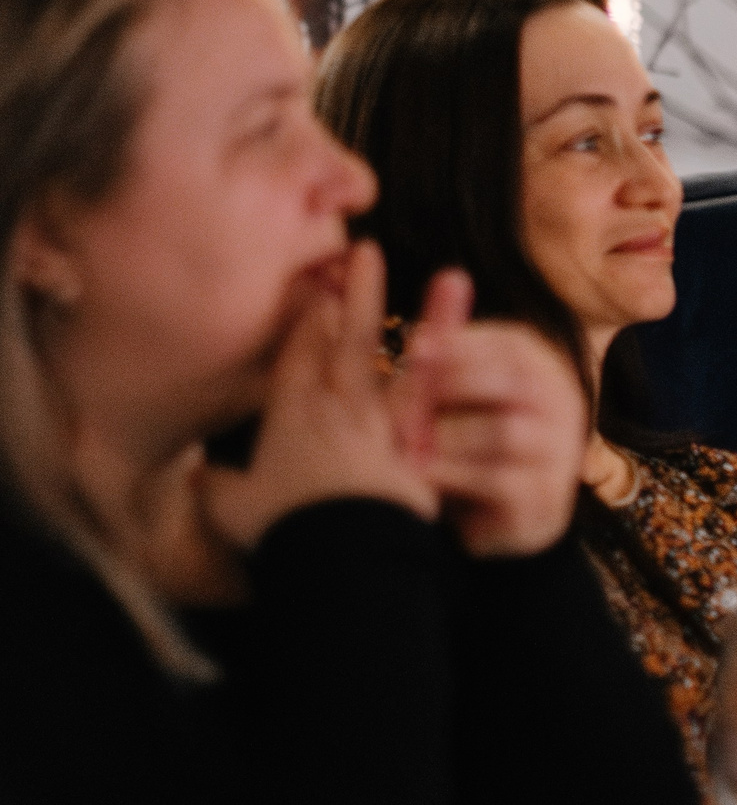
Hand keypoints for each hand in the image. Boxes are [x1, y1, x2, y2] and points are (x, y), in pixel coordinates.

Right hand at [201, 241, 437, 547]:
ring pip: (404, 355)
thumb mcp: (232, 510)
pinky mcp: (422, 442)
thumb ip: (214, 486)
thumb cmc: (284, 530)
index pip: (296, 356)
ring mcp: (385, 421)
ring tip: (451, 276)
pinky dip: (455, 366)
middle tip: (365, 251)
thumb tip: (192, 477)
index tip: (316, 286)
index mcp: (289, 416)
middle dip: (354, 295)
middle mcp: (338, 407)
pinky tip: (476, 343)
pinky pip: (441, 395)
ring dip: (427, 315)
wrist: (343, 553)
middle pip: (346, 340)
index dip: (305, 319)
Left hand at [392, 269, 586, 558]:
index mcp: (544, 368)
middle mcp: (565, 404)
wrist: (492, 517)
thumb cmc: (465, 441)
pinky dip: (454, 476)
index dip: (464, 342)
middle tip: (404, 396)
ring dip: (448, 436)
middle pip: (515, 379)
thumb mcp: (456, 388)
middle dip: (455, 384)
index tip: (416, 346)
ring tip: (406, 443)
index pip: (514, 343)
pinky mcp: (547, 499)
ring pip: (505, 431)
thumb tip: (447, 276)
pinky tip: (422, 476)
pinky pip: (500, 480)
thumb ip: (450, 344)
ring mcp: (561, 452)